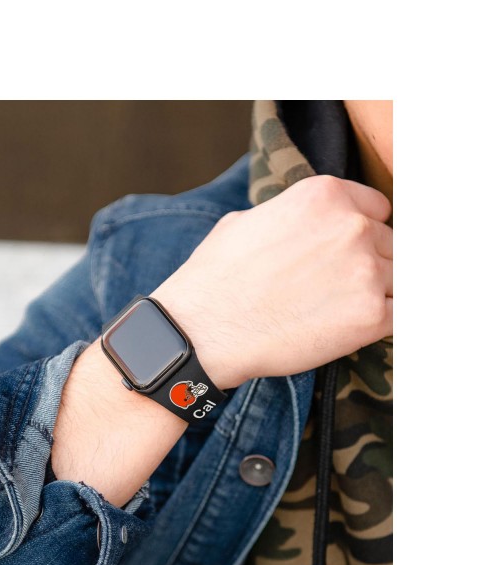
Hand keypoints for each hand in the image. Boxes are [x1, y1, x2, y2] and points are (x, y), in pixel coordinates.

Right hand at [151, 175, 392, 387]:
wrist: (202, 330)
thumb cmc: (215, 280)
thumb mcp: (246, 222)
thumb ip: (291, 216)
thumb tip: (306, 227)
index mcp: (324, 195)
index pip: (377, 209)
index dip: (362, 233)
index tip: (345, 255)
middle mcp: (352, 226)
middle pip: (390, 244)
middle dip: (367, 266)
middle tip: (333, 291)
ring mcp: (366, 271)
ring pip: (398, 280)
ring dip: (376, 295)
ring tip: (337, 313)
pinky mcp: (370, 316)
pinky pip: (399, 316)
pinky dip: (380, 324)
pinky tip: (351, 330)